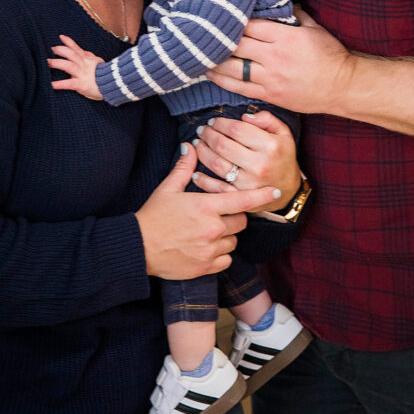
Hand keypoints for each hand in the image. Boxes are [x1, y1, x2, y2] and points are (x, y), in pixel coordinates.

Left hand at [48, 34, 103, 99]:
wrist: (115, 83)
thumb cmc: (107, 75)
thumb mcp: (98, 62)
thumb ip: (89, 57)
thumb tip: (84, 52)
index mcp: (87, 59)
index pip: (76, 48)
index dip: (68, 42)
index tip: (61, 37)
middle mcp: (83, 64)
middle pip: (70, 54)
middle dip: (60, 50)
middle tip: (51, 49)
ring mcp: (82, 73)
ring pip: (68, 65)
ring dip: (56, 63)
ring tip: (47, 62)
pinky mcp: (81, 84)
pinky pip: (69, 83)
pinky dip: (60, 84)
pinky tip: (52, 85)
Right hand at [135, 145, 281, 278]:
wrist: (138, 248)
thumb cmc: (153, 216)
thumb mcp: (167, 188)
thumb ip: (184, 167)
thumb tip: (190, 145)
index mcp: (206, 206)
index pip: (241, 199)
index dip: (261, 195)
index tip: (274, 190)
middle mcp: (212, 229)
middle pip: (241, 221)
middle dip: (234, 216)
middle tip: (219, 213)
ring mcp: (210, 250)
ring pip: (234, 240)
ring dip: (227, 235)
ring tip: (208, 231)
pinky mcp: (206, 267)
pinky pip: (226, 259)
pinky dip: (221, 254)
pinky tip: (206, 247)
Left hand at [192, 111, 300, 211]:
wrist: (288, 190)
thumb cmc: (283, 157)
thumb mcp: (283, 133)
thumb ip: (267, 119)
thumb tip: (244, 116)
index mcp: (270, 146)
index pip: (237, 129)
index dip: (221, 123)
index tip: (213, 121)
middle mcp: (259, 165)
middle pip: (223, 146)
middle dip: (208, 135)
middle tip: (202, 130)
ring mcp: (249, 183)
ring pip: (216, 164)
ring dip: (202, 152)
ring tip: (198, 144)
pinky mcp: (241, 197)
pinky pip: (217, 188)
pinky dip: (203, 180)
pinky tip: (195, 171)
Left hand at [206, 8, 352, 115]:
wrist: (343, 87)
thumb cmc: (331, 55)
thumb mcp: (314, 28)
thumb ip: (293, 14)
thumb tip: (275, 1)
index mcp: (286, 37)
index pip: (250, 25)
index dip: (232, 20)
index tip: (218, 15)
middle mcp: (275, 58)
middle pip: (237, 45)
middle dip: (218, 38)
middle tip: (199, 32)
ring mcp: (271, 79)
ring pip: (233, 68)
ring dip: (213, 60)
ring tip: (196, 53)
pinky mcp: (269, 95)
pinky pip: (239, 88)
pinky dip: (221, 81)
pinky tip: (208, 74)